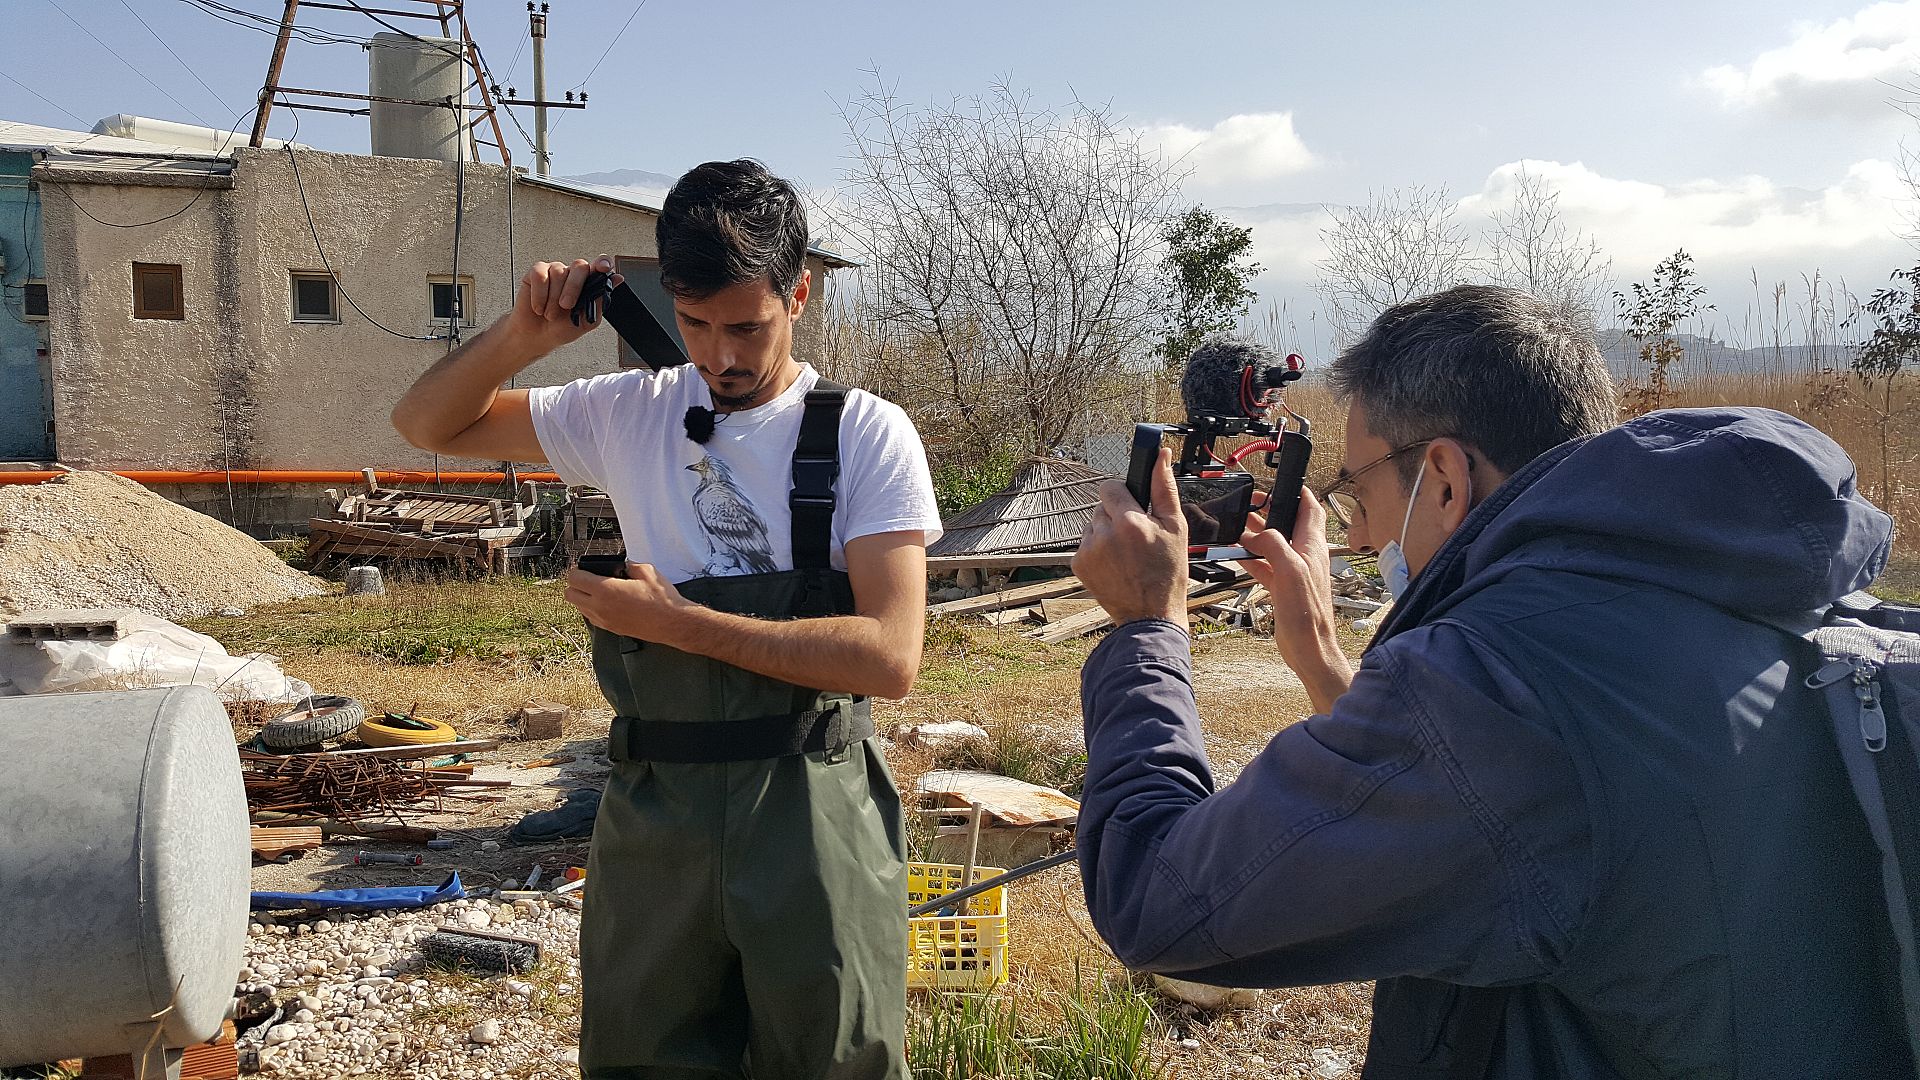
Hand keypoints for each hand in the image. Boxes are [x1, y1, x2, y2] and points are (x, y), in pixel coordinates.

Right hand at [496, 255, 624, 355]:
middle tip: (566, 306)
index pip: (599, 265)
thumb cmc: (562, 328)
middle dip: (574, 288)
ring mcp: (555, 271)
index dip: (602, 263)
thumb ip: (600, 299)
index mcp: (588, 283)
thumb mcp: (587, 320)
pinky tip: (539, 306)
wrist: (537, 337)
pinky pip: (540, 276)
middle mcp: (573, 274)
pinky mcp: (537, 273)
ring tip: (550, 313)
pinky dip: (539, 295)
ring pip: (559, 272)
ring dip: (554, 299)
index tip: (603, 267)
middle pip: (580, 266)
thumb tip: (617, 279)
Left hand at [562, 561, 692, 645]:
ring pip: (578, 608)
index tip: (583, 568)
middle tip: (587, 579)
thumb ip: (629, 565)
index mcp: (606, 590)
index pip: (575, 579)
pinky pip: (591, 618)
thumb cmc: (661, 600)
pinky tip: (607, 603)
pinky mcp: (611, 629)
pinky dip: (593, 609)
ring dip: (583, 598)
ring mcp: (604, 620)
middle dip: (575, 585)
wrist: (672, 623)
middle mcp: (600, 607)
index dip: (577, 570)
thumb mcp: (647, 572)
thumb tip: (624, 566)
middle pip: (569, 595)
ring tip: (598, 591)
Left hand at [1073, 449, 1188, 626]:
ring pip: (1092, 525)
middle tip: (1136, 538)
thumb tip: (1160, 456)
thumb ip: (1164, 488)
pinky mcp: (1078, 564)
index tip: (1134, 508)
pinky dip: (1098, 550)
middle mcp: (1104, 534)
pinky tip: (1115, 564)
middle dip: (1117, 516)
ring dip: (1106, 533)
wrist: (1150, 615)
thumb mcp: (1175, 528)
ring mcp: (1088, 550)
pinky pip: (1085, 544)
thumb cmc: (1168, 573)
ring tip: (1126, 554)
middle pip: (1102, 506)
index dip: (1124, 496)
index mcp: (1129, 522)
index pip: (1110, 487)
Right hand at [1237, 488, 1351, 711]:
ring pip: (1274, 543)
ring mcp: (1294, 571)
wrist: (1309, 647)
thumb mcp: (1290, 571)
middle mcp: (1305, 555)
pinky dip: (1252, 558)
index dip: (1296, 492)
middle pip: (1288, 523)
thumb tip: (1258, 533)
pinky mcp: (1284, 587)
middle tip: (1250, 504)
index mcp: (1312, 545)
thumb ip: (1275, 545)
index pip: (1309, 507)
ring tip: (1238, 526)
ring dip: (1257, 534)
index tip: (1279, 482)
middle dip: (1269, 511)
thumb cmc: (1308, 613)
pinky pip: (1266, 565)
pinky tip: (1237, 556)